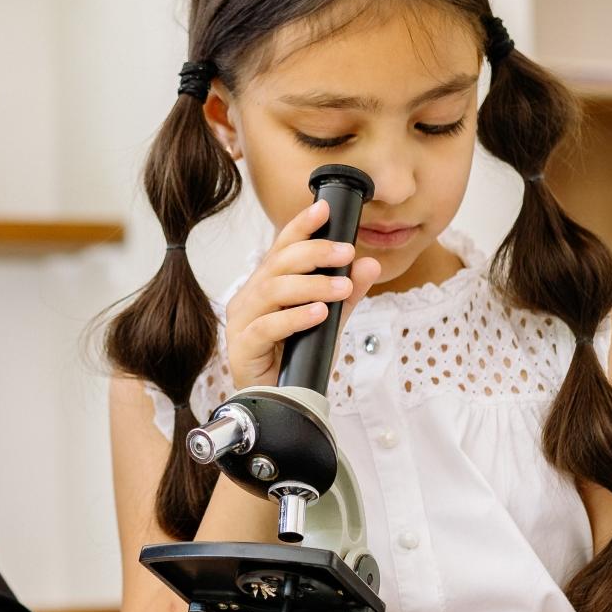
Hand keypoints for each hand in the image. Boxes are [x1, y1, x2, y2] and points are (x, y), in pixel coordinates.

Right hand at [223, 198, 383, 390]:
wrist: (283, 403)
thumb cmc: (298, 360)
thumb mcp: (330, 321)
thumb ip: (347, 294)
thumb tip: (370, 263)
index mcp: (266, 285)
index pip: (282, 247)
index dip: (301, 226)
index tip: (324, 208)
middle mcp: (250, 297)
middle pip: (277, 263)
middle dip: (314, 252)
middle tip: (346, 252)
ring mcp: (242, 322)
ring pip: (273, 290)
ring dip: (311, 285)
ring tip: (342, 288)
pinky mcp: (242, 347)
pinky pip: (267, 326)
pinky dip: (295, 317)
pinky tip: (318, 313)